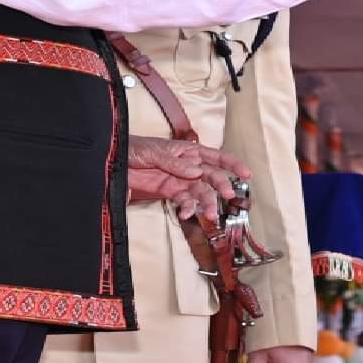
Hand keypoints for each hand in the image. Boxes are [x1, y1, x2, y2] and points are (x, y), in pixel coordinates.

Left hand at [123, 136, 250, 219]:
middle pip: (211, 177)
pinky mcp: (169, 192)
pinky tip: (187, 213)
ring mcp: (180, 181)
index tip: (246, 174)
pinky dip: (188, 208)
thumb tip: (196, 172)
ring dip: (207, 202)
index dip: (232, 164)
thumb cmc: (137, 147)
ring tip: (210, 214)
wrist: (115, 159)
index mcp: (189, 151)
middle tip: (226, 196)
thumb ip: (175, 163)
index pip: (216, 156)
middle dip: (221, 186)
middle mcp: (189, 166)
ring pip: (200, 192)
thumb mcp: (156, 151)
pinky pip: (183, 201)